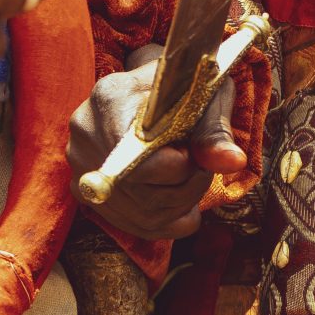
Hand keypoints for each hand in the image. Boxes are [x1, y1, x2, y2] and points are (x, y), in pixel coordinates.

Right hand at [68, 44, 243, 240]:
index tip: (193, 154)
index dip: (179, 166)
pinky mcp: (88, 194)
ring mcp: (81, 167)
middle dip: (187, 185)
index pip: (138, 156)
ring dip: (183, 203)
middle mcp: (85, 133)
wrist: (154, 91)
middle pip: (141, 190)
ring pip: (143, 213)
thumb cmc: (184, 87)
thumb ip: (214, 130)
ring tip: (192, 175)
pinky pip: (137, 226)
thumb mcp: (205, 95)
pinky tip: (183, 199)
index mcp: (111, 98)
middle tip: (199, 163)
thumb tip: (233, 162)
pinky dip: (170, 219)